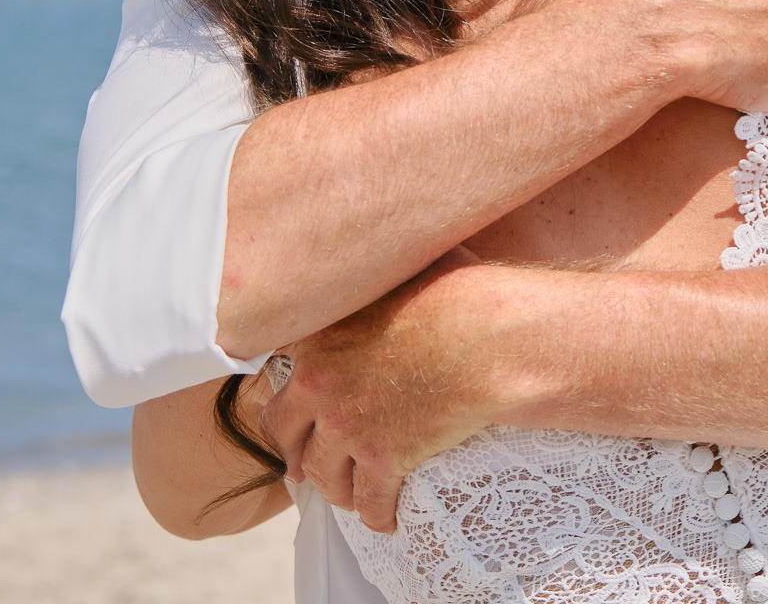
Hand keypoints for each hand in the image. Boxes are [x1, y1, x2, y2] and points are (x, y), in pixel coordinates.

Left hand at [260, 249, 517, 533]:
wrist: (489, 337)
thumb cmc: (460, 291)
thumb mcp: (403, 269)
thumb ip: (378, 274)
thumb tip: (391, 248)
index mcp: (318, 335)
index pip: (277, 372)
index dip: (289, 392)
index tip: (299, 404)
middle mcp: (319, 383)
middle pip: (283, 432)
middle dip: (295, 450)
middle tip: (305, 462)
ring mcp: (347, 424)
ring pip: (322, 475)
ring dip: (334, 488)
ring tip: (350, 494)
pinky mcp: (383, 458)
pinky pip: (369, 501)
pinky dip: (377, 514)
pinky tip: (388, 518)